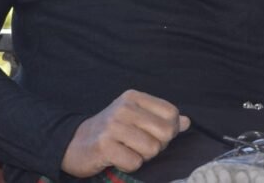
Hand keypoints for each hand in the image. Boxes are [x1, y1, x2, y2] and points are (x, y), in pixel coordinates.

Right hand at [61, 89, 189, 176]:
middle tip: (139, 146)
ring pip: (151, 149)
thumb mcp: (136, 118)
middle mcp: (124, 107)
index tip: (154, 135)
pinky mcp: (104, 145)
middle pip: (164, 132)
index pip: (171, 113)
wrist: (76, 143)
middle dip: (157, 145)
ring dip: (142, 157)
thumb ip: (162, 119)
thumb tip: (187, 121)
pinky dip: (129, 165)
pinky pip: (135, 162)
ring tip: (127, 150)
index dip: (169, 130)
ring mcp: (113, 126)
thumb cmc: (112, 131)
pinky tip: (118, 158)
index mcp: (133, 97)